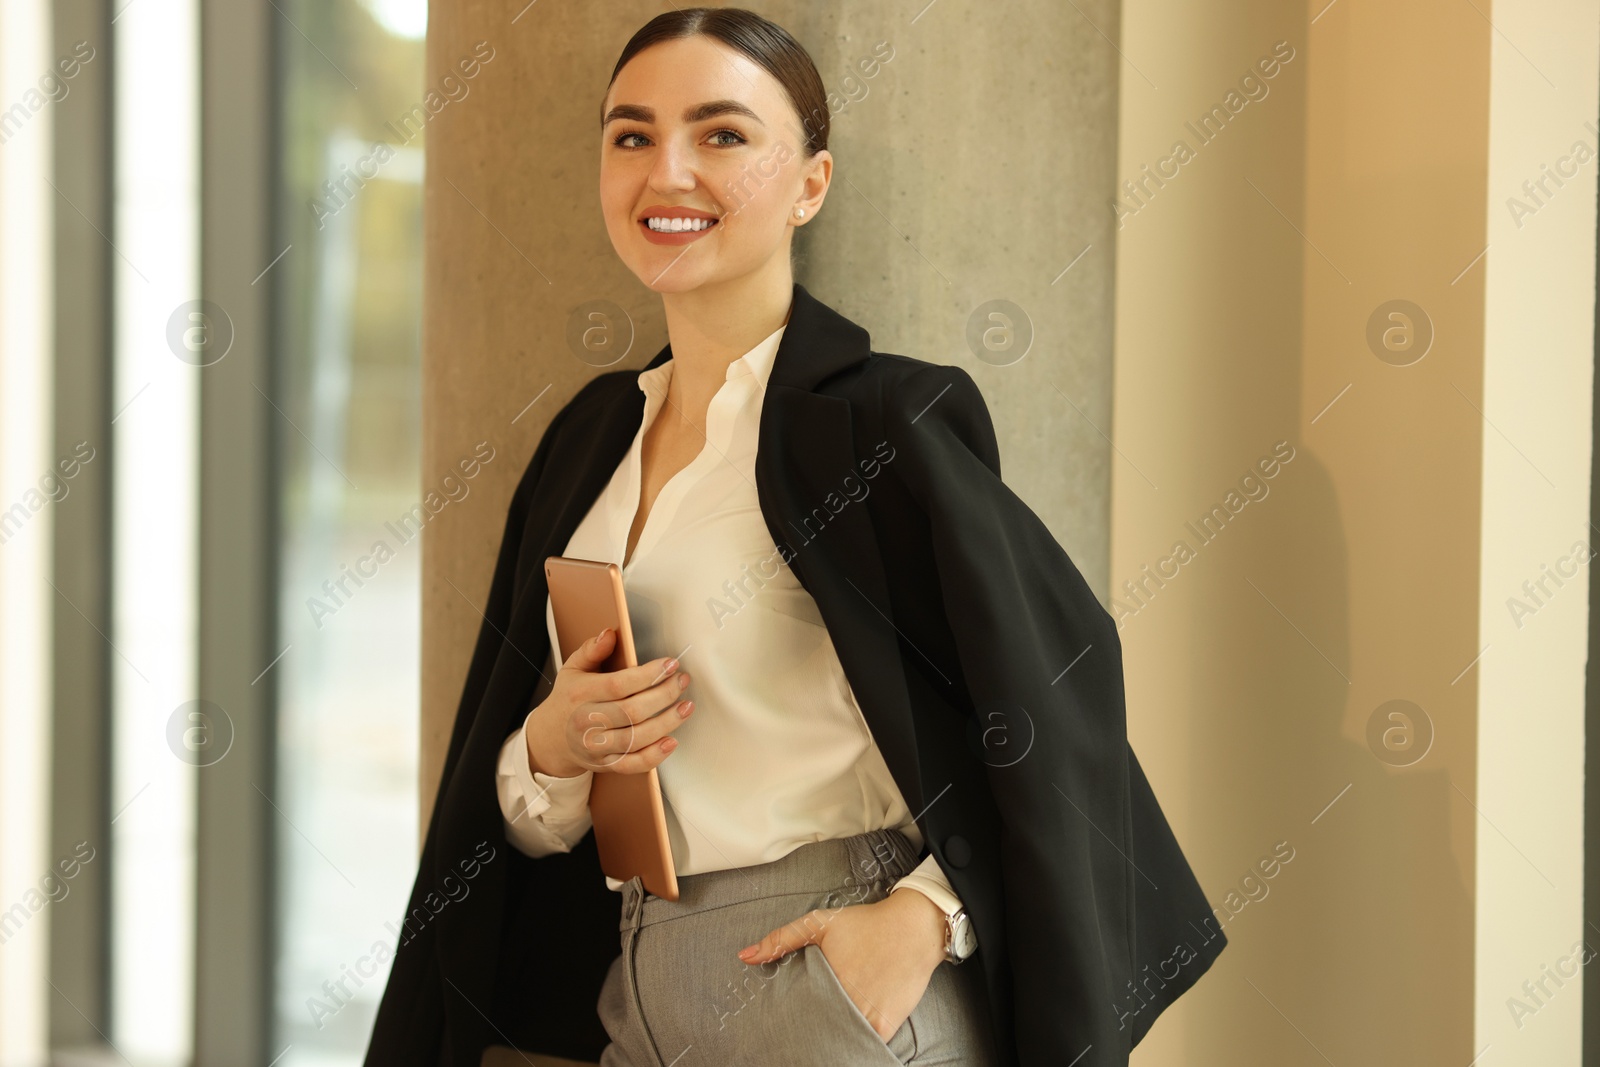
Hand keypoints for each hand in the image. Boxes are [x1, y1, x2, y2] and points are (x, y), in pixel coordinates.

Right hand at [525, 627, 692, 777]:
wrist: (551, 738)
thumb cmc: (568, 700)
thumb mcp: (573, 669)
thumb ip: (591, 650)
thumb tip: (610, 634)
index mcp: (580, 694)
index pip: (618, 685)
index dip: (648, 675)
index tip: (670, 664)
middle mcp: (587, 722)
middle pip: (632, 712)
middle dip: (664, 695)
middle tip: (681, 682)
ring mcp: (597, 746)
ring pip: (636, 738)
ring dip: (667, 723)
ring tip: (686, 707)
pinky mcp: (606, 764)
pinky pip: (633, 764)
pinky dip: (655, 756)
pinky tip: (671, 740)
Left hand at [736, 888, 946, 1040]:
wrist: (916, 926)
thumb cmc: (866, 923)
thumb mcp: (821, 923)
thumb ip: (782, 939)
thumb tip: (744, 956)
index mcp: (828, 980)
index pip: (800, 1013)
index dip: (791, 1019)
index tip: (784, 1024)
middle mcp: (848, 1002)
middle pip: (820, 1029)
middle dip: (810, 1032)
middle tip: (800, 1033)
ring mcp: (870, 1016)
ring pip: (842, 1039)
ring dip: (832, 1039)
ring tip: (821, 1036)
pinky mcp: (888, 1024)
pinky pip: (866, 1045)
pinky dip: (856, 1044)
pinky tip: (846, 1039)